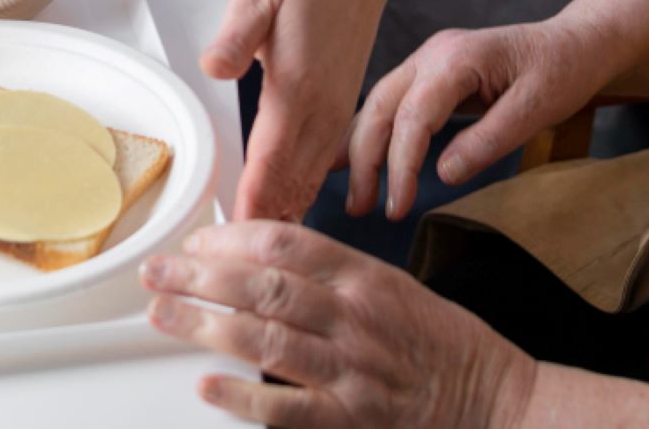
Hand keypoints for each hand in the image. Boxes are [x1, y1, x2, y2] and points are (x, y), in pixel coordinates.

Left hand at [142, 220, 537, 427]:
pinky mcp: (352, 419)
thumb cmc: (437, 340)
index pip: (284, 241)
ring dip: (205, 325)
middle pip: (263, 284)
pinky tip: (208, 385)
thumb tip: (258, 257)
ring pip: (266, 338)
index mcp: (363, 275)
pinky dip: (245, 396)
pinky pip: (288, 408)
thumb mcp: (389, 283)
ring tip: (163, 316)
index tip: (194, 242)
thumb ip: (329, 272)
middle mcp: (354, 316)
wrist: (492, 396)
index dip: (230, 237)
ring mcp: (352, 369)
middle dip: (199, 275)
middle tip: (155, 271)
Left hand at [203, 0, 395, 221]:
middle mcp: (321, 103)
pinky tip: (300, 195)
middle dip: (269, 216)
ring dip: (290, 204)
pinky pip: (327, 152)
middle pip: (292, 175)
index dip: (252, 198)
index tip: (236, 235)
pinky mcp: (343, 97)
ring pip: (312, 170)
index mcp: (297, 85)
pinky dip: (310, 181)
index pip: (270, 157)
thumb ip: (236, 35)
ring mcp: (336, 103)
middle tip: (245, 257)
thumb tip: (215, 67)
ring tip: (270, 242)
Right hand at [346, 19, 612, 220]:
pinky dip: (371, 132)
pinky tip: (354, 158)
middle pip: (381, 106)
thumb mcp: (538, 108)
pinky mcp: (430, 73)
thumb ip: (489, 140)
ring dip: (360, 148)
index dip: (400, 166)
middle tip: (358, 208)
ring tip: (353, 195)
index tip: (397, 208)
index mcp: (456, 58)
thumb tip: (443, 175)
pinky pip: (391, 103)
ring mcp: (427, 59)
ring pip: (378, 103)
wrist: (574, 42)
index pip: (413, 116)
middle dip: (364, 159)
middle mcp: (432, 54)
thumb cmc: (562, 70)